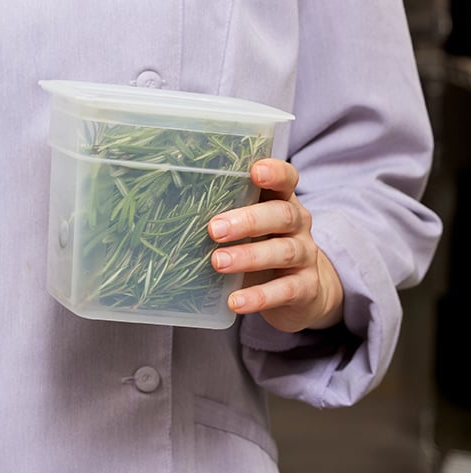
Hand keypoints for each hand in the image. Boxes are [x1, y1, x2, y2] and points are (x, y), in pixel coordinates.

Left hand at [207, 158, 343, 332]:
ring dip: (249, 256)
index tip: (255, 171)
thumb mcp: (249, 229)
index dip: (275, 173)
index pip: (286, 180)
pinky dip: (259, 296)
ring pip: (283, 251)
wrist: (303, 292)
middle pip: (281, 215)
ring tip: (218, 262)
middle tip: (214, 229)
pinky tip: (235, 301)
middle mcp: (298, 226)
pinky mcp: (306, 288)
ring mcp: (305, 256)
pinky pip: (285, 291)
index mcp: (282, 202)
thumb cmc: (263, 249)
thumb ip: (223, 216)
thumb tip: (167, 210)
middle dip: (248, 220)